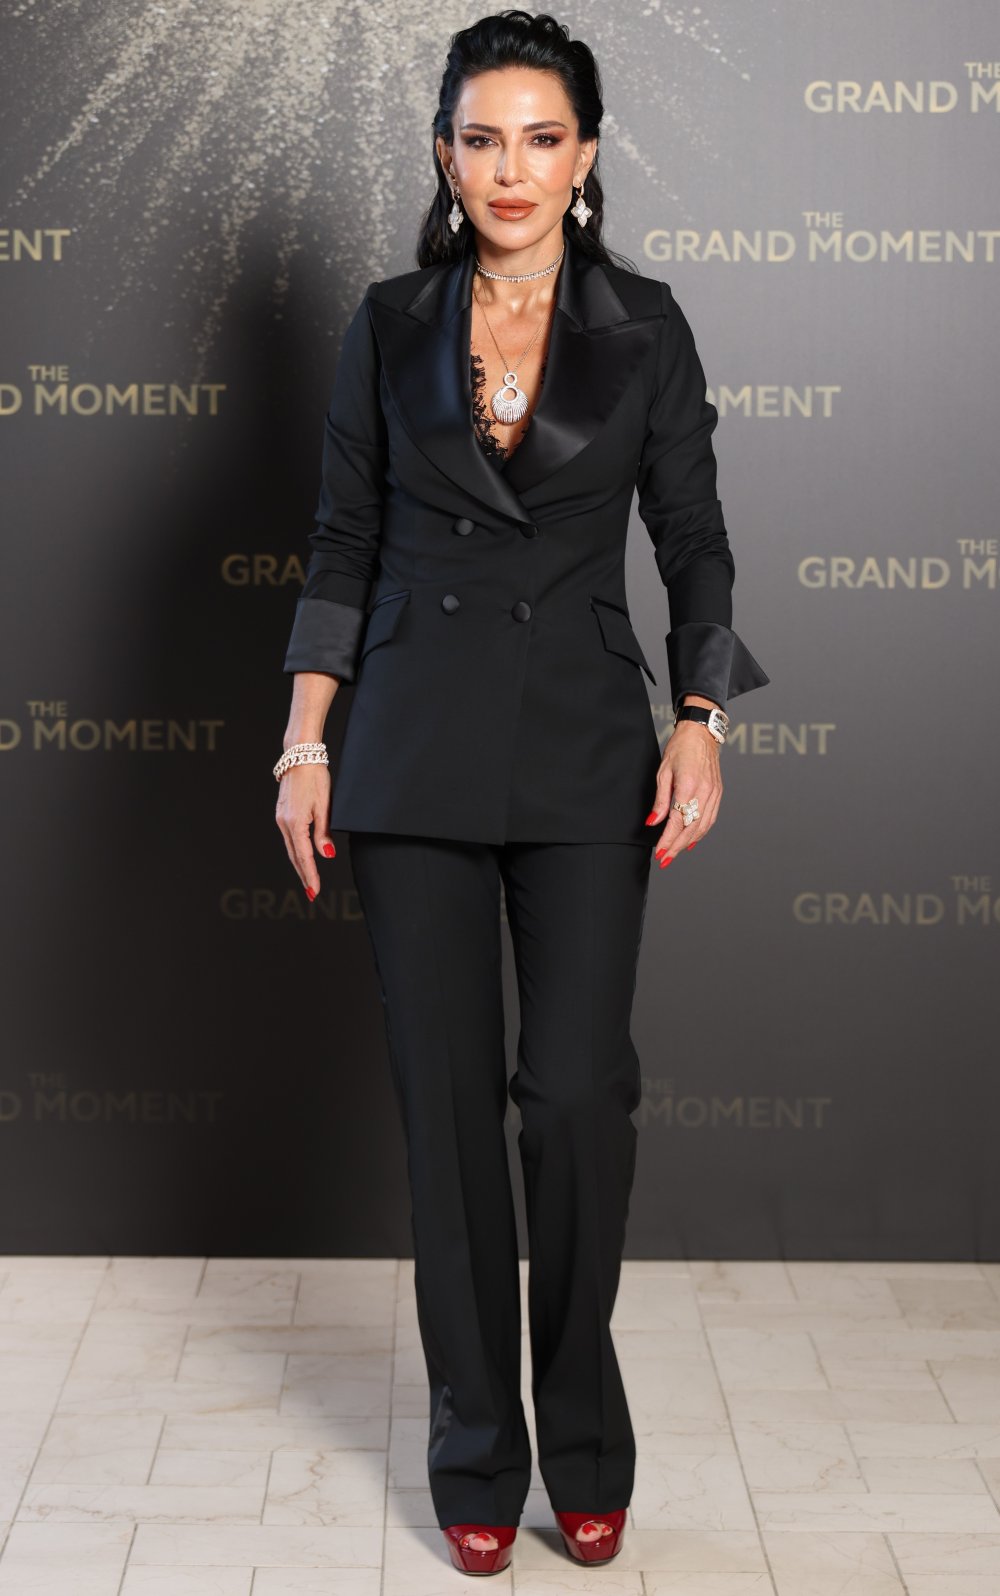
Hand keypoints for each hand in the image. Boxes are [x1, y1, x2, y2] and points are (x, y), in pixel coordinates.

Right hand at [275, 763, 335, 899]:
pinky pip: (289, 837)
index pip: (304, 856)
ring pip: (291, 847)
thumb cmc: (315, 777)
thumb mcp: (325, 806)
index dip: (310, 875)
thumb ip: (324, 833)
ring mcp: (281, 818)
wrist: (300, 756)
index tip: (315, 891)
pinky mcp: (282, 813)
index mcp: (295, 823)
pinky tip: (301, 856)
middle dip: (304, 875)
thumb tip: (326, 855)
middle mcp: (284, 823)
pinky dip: (295, 850)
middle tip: (312, 893)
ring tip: (308, 879)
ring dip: (299, 864)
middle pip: (294, 856)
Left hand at [645, 721, 721, 866]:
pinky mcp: (718, 793)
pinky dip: (701, 833)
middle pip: (691, 829)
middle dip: (676, 847)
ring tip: (675, 853)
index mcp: (689, 787)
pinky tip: (691, 840)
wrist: (701, 734)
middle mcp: (704, 793)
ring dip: (688, 843)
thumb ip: (660, 801)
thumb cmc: (680, 749)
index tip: (660, 852)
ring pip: (702, 827)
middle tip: (665, 859)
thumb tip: (653, 822)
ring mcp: (714, 794)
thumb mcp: (663, 772)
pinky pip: (710, 819)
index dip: (668, 840)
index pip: (677, 822)